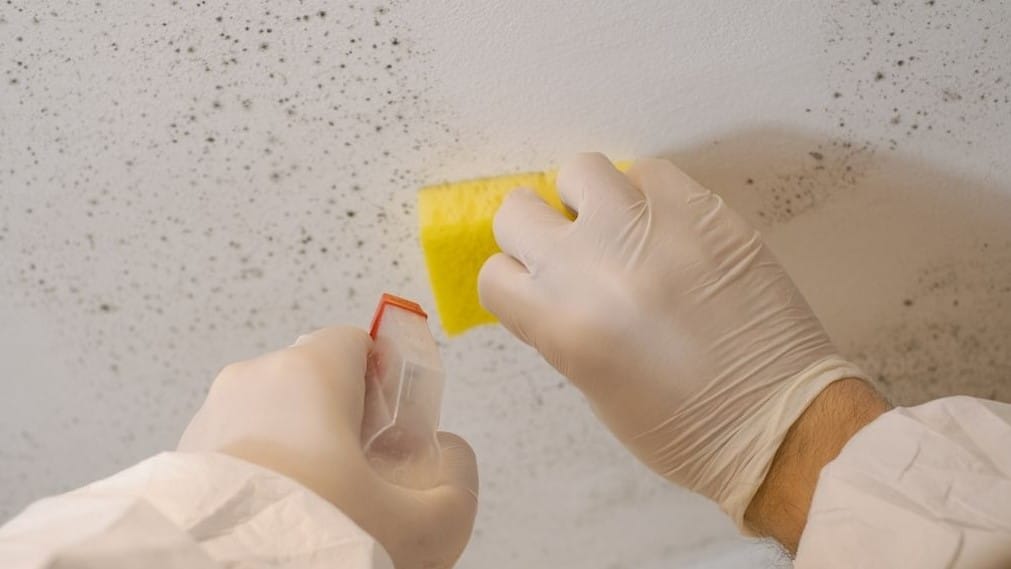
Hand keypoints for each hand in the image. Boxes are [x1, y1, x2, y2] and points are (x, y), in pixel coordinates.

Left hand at [178, 326, 477, 568]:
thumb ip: (456, 485)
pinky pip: (237, 449)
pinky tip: (278, 519)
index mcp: (310, 374)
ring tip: (318, 507)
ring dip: (299, 451)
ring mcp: (210, 416)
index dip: (384, 381)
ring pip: (274, 416)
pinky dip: (261, 473)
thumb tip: (454, 463)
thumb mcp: (422, 526)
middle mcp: (254, 381)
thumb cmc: (313, 540)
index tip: (393, 426)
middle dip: (342, 423)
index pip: (356, 341)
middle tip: (362, 478)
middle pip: (315, 381)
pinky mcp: (182, 456)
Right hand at [478, 153, 867, 524]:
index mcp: (560, 323)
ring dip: (588, 199)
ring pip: (579, 170)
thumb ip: (560, 324)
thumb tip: (553, 280)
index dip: (516, 280)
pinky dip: (648, 195)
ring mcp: (649, 228)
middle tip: (572, 251)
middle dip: (538, 230)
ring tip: (619, 227)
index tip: (537, 285)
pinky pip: (650, 172)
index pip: (495, 272)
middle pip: (518, 210)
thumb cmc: (681, 426)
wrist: (776, 420)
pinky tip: (666, 228)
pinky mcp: (701, 210)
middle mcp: (593, 264)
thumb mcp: (592, 386)